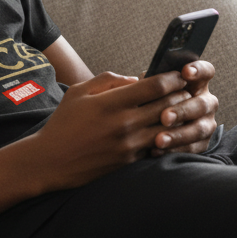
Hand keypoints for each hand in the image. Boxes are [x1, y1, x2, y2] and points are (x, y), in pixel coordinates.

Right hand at [23, 69, 192, 191]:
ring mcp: (129, 145)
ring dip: (176, 118)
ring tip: (180, 111)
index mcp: (112, 102)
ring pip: (167, 128)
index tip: (178, 75)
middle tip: (186, 90)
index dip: (172, 78)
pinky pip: (156, 146)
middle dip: (180, 95)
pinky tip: (166, 131)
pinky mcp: (130, 161)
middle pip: (167, 105)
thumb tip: (135, 79)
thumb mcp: (79, 92)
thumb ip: (108, 79)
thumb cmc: (63, 123)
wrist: (50, 161)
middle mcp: (124, 123)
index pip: (155, 86)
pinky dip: (164, 137)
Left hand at [149, 59, 217, 155]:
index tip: (185, 72)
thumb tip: (145, 79)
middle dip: (182, 110)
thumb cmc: (147, 100)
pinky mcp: (202, 143)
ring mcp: (206, 123)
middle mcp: (206, 102)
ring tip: (159, 140)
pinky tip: (156, 150)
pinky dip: (174, 150)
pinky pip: (191, 148)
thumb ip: (151, 83)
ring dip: (178, 135)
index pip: (206, 71)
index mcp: (196, 83)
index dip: (198, 70)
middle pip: (202, 104)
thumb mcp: (149, 89)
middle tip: (164, 117)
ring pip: (198, 129)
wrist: (144, 127)